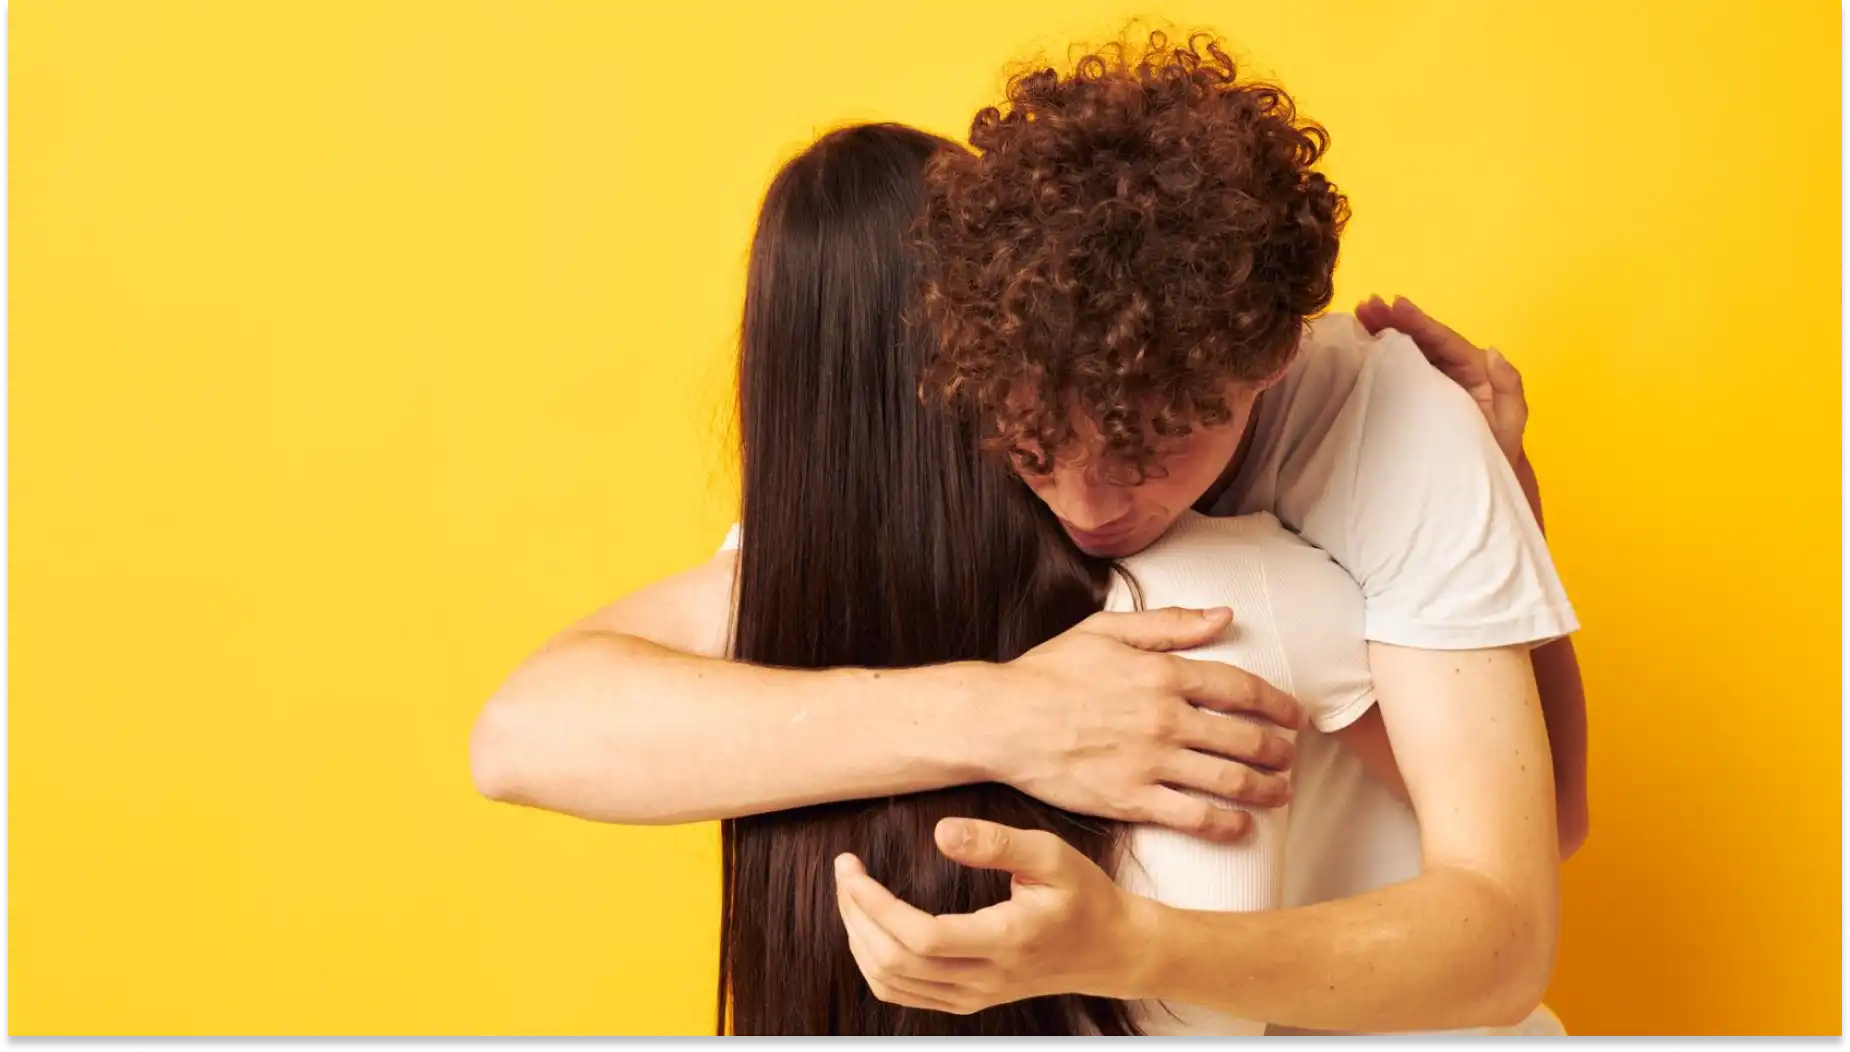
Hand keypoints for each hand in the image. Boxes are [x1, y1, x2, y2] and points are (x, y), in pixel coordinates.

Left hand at [833, 817, 1152, 1013]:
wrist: (1110, 950)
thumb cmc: (1083, 896)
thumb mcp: (1051, 855)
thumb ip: (996, 842)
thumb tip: (940, 832)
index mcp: (1006, 941)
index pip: (922, 938)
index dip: (875, 904)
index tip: (852, 867)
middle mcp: (985, 979)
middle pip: (895, 962)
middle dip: (856, 914)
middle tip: (845, 871)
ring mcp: (973, 996)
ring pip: (891, 983)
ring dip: (858, 937)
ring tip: (851, 893)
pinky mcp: (966, 1001)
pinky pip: (902, 993)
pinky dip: (873, 962)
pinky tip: (869, 926)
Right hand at [980, 607, 1302, 842]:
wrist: (1001, 720)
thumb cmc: (1047, 671)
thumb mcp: (1107, 630)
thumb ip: (1169, 624)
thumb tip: (1223, 615)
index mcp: (1163, 673)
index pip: (1241, 688)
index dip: (1277, 703)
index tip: (1295, 715)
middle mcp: (1166, 719)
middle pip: (1245, 737)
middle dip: (1279, 749)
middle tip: (1290, 755)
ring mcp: (1151, 763)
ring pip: (1230, 780)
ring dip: (1266, 788)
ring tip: (1281, 792)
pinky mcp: (1131, 800)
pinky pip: (1194, 817)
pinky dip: (1227, 824)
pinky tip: (1241, 826)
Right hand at [1356, 295, 1527, 465]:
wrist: (1479, 481)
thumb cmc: (1496, 453)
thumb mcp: (1510, 422)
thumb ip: (1509, 387)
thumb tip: (1492, 352)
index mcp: (1474, 370)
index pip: (1444, 341)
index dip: (1420, 322)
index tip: (1396, 305)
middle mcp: (1452, 370)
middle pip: (1422, 338)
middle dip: (1395, 319)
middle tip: (1368, 305)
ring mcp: (1432, 382)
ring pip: (1408, 349)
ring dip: (1384, 329)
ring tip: (1360, 314)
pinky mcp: (1416, 397)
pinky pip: (1399, 369)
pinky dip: (1380, 353)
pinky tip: (1362, 342)